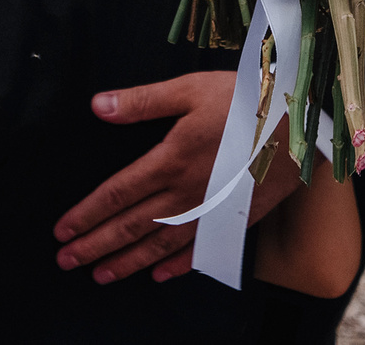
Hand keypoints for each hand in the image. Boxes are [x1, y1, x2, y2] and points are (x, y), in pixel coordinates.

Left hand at [51, 72, 306, 282]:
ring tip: (100, 276)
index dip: (86, 214)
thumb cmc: (247, 96)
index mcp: (170, 159)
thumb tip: (96, 106)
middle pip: (131, 225)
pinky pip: (201, 248)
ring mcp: (211, 210)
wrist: (303, 121)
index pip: (116, 194)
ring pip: (160, 243)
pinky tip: (160, 276)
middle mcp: (186, 192)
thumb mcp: (190, 89)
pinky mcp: (236, 217)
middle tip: (66, 262)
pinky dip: (178, 265)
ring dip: (128, 262)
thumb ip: (142, 102)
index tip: (61, 231)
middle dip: (96, 245)